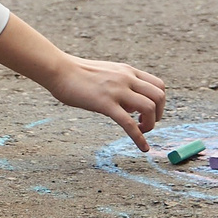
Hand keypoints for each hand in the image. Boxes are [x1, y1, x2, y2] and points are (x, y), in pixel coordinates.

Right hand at [40, 54, 167, 152]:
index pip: (158, 85)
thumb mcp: (105, 73)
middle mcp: (126, 79)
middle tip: (145, 123)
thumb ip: (120, 85)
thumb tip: (129, 106)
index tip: (146, 112)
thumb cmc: (76, 73)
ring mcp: (117, 91)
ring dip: (150, 124)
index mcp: (127, 71)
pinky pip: (129, 124)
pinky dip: (139, 138)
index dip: (159, 102)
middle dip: (159, 114)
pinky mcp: (105, 103)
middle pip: (159, 96)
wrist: (58, 69)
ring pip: (149, 108)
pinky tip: (143, 148)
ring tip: (140, 131)